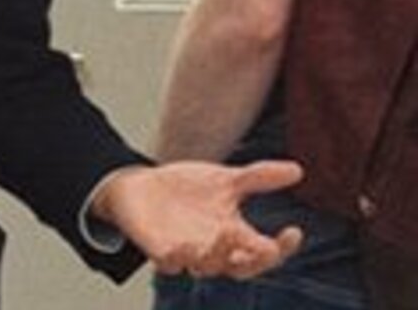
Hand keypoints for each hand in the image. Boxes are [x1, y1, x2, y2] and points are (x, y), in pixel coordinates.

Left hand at [93, 161, 304, 278]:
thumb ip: (257, 178)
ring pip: (207, 268)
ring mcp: (186, 252)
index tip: (294, 231)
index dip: (283, 248)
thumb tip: (298, 171)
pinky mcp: (158, 250)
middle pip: (242, 268)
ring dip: (218, 255)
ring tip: (226, 233)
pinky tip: (182, 247)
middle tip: (265, 245)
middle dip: (255, 261)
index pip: (265, 252)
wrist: (141, 186)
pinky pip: (169, 265)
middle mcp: (214, 249)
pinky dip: (176, 259)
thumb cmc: (189, 189)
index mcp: (234, 235)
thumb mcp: (225, 180)